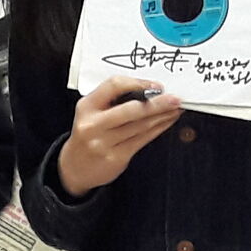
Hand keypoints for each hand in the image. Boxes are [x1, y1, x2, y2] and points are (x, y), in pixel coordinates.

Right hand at [56, 77, 183, 194]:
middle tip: (174, 98)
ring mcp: (104, 143)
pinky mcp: (116, 157)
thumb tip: (149, 90)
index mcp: (87, 106)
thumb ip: (113, 100)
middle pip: (131, 109)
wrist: (75, 167)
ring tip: (175, 109)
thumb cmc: (89, 134)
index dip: (138, 83)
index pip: (114, 86)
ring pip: (140, 125)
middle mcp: (93, 124)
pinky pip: (142, 139)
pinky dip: (158, 129)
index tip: (155, 85)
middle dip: (157, 103)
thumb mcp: (91, 111)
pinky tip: (167, 122)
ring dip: (162, 116)